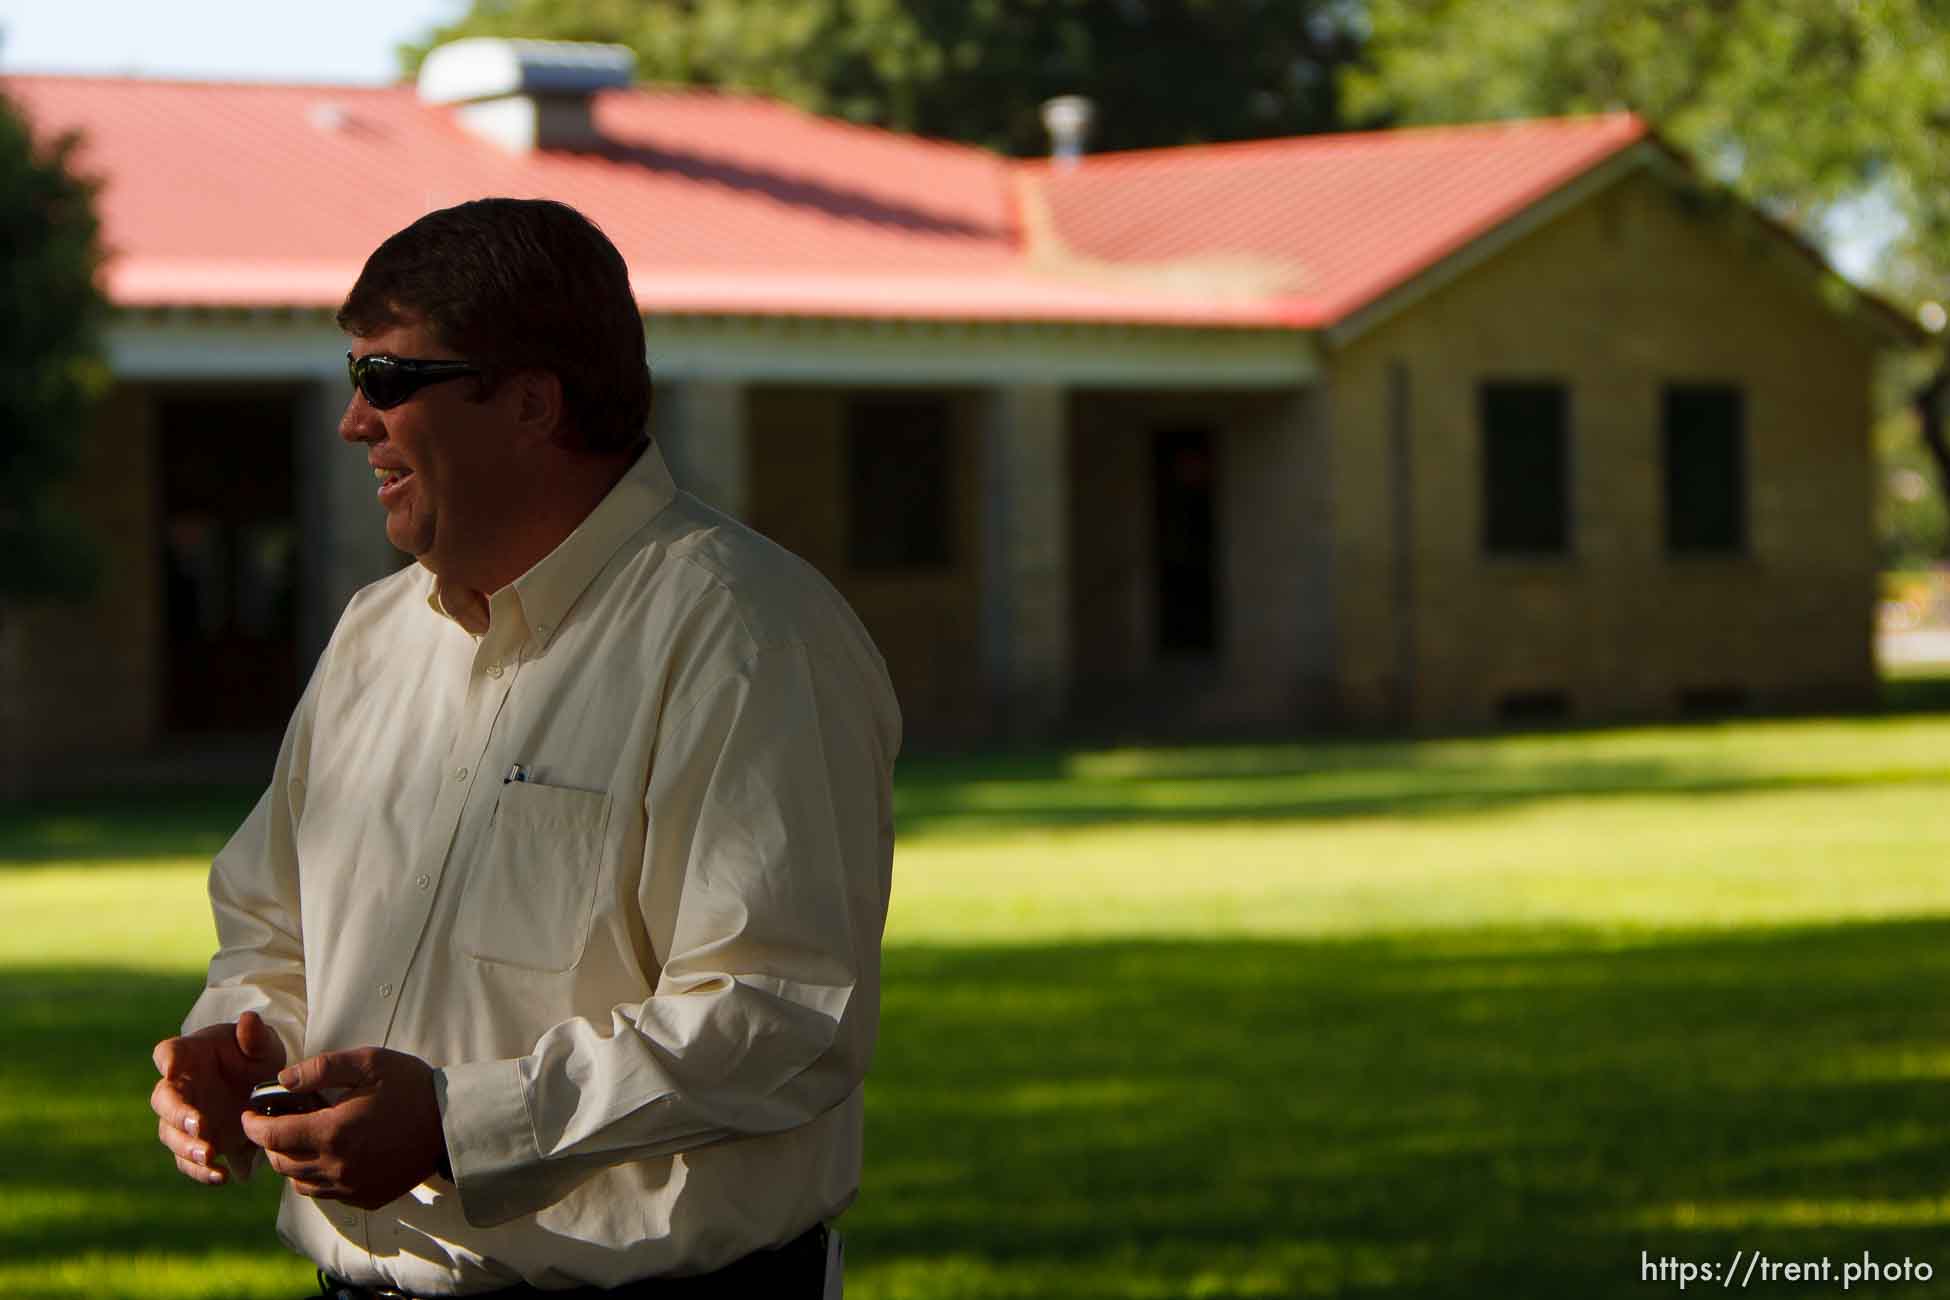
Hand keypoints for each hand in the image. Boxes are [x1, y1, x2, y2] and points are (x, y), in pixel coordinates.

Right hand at [151, 1010, 286, 1185]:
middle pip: (163, 1100)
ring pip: (171, 1134)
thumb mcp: (264, 1045)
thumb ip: (256, 1036)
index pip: (167, 1053)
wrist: (266, 1089)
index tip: (172, 1069)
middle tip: (200, 1126)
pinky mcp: (197, 1143)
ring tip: (209, 1155)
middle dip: (178, 1115)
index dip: (168, 1060)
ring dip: (186, 1147)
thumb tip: (249, 1020)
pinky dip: (201, 1171)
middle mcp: (180, 1088)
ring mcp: (185, 1119)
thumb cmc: (257, 1057)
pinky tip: (222, 1176)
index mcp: (190, 1056)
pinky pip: (188, 1161)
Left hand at [241, 1046, 447, 1210]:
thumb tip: (282, 1079)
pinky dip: (317, 1178)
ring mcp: (351, 1187)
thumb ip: (321, 1068)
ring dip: (292, 1162)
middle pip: (282, 1163)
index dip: (253, 1125)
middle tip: (274, 1123)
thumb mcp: (369, 1062)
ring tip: (301, 1140)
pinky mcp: (366, 1197)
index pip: (273, 1136)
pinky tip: (330, 1156)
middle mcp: (337, 1167)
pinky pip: (326, 1194)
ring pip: (300, 1183)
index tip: (248, 1114)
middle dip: (270, 1143)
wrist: (451, 1123)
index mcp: (333, 1132)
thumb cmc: (411, 1086)